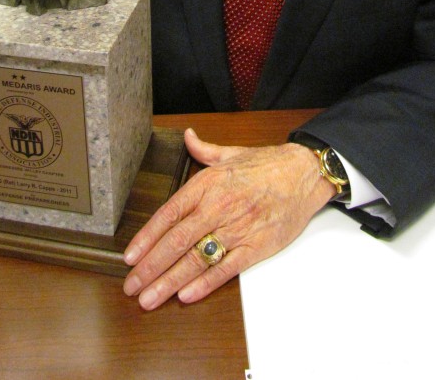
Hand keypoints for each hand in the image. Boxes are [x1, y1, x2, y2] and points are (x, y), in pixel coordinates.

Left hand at [123, 128, 333, 309]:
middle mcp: (218, 207)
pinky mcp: (256, 246)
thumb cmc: (268, 165)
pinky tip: (186, 295)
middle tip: (131, 285)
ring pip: (196, 259)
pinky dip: (205, 283)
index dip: (146, 237)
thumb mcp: (230, 153)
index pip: (169, 214)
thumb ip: (203, 149)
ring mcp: (237, 228)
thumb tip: (187, 137)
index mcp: (208, 184)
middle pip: (176, 241)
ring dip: (169, 281)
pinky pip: (226, 268)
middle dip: (150, 267)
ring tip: (150, 298)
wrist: (304, 173)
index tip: (130, 256)